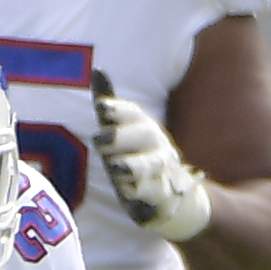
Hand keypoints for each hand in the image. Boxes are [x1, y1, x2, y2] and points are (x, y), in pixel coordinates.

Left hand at [92, 80, 211, 241]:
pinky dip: (143, 191)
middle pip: (144, 134)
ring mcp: (162, 171)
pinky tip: (131, 191)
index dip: (119, 109)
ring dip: (134, 164)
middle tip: (98, 139)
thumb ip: (111, 109)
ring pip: (151, 164)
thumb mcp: (121, 134)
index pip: (133, 113)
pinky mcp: (162, 197)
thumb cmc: (137, 161)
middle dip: (121, 135)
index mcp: (143, 129)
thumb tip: (98, 70)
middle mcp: (156, 146)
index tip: (101, 107)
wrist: (173, 198)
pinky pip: (155, 193)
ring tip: (117, 167)